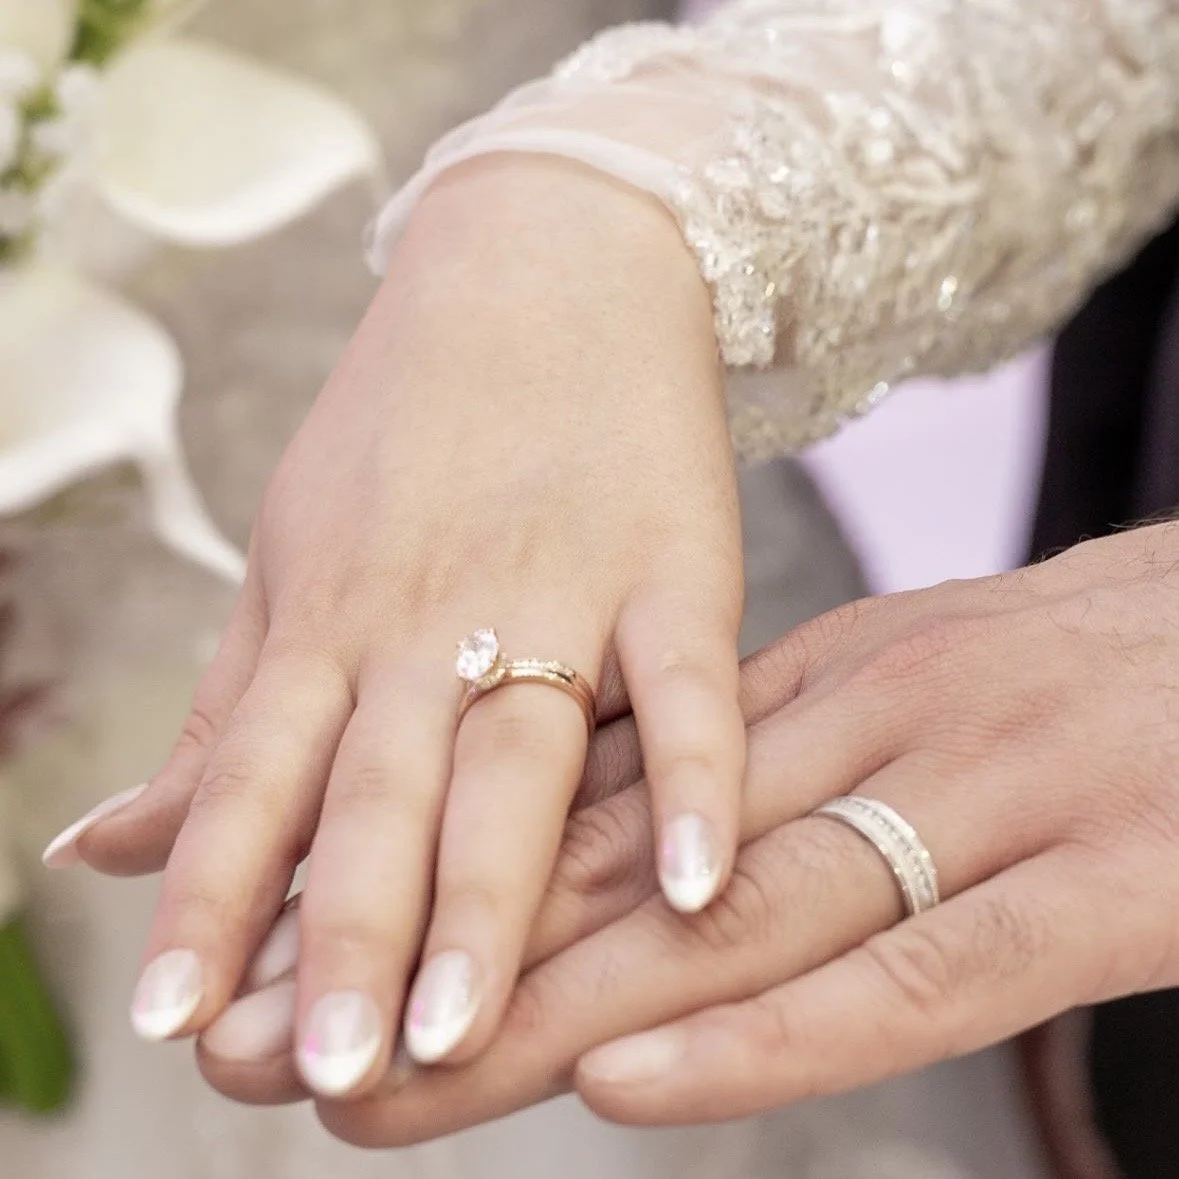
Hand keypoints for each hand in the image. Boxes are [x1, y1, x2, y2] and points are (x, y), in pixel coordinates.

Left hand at [47, 156, 746, 1096]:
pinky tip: (695, 884)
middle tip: (330, 1073)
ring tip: (461, 1031)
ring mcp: (557, 588)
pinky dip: (694, 779)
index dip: (209, 904)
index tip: (180, 1028)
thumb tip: (100, 848)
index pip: (253, 782)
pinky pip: (681, 683)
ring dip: (486, 896)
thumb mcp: (292, 554)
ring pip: (513, 759)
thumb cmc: (412, 422)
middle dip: (348, 939)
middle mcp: (429, 617)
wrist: (542, 264)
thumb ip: (225, 713)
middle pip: (379, 794)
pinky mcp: (673, 564)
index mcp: (332, 618)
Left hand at [199, 523, 1178, 1144]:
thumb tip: (649, 829)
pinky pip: (910, 972)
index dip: (434, 878)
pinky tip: (628, 1083)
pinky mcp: (1103, 883)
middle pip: (613, 867)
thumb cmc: (1091, 668)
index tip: (292, 942)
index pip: (589, 793)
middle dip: (425, 960)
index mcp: (812, 684)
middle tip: (257, 1042)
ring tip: (370, 1092)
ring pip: (722, 924)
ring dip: (539, 1013)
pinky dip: (766, 1034)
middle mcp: (864, 728)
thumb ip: (780, 751)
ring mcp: (979, 797)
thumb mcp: (909, 682)